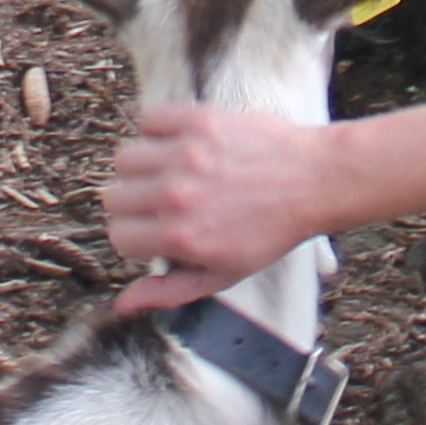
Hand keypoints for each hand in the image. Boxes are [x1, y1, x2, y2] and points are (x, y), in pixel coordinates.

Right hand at [104, 102, 336, 309]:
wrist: (312, 181)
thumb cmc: (271, 231)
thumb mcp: (221, 275)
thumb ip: (168, 292)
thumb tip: (122, 305)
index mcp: (179, 237)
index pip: (117, 235)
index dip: (136, 236)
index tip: (156, 230)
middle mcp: (176, 196)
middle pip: (113, 196)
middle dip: (134, 205)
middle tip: (163, 203)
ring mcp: (186, 155)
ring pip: (125, 158)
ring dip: (142, 167)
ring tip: (170, 171)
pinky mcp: (199, 121)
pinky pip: (148, 119)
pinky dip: (156, 130)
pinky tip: (178, 144)